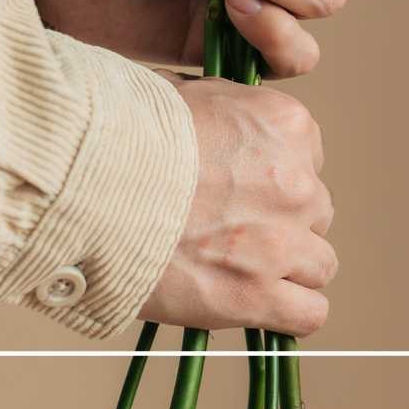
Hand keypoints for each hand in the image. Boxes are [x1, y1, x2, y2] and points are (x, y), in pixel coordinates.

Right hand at [139, 76, 335, 335]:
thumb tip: (224, 125)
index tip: (240, 186)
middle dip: (280, 222)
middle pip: (315, 210)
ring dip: (287, 268)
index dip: (272, 175)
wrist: (88, 191)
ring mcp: (281, 240)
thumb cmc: (124, 138)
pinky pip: (309, 314)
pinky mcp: (258, 294)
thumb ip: (225, 113)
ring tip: (238, 268)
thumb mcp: (184, 94)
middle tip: (229, 228)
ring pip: (319, 264)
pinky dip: (289, 314)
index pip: (308, 157)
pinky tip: (258, 304)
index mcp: (283, 124)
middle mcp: (294, 179)